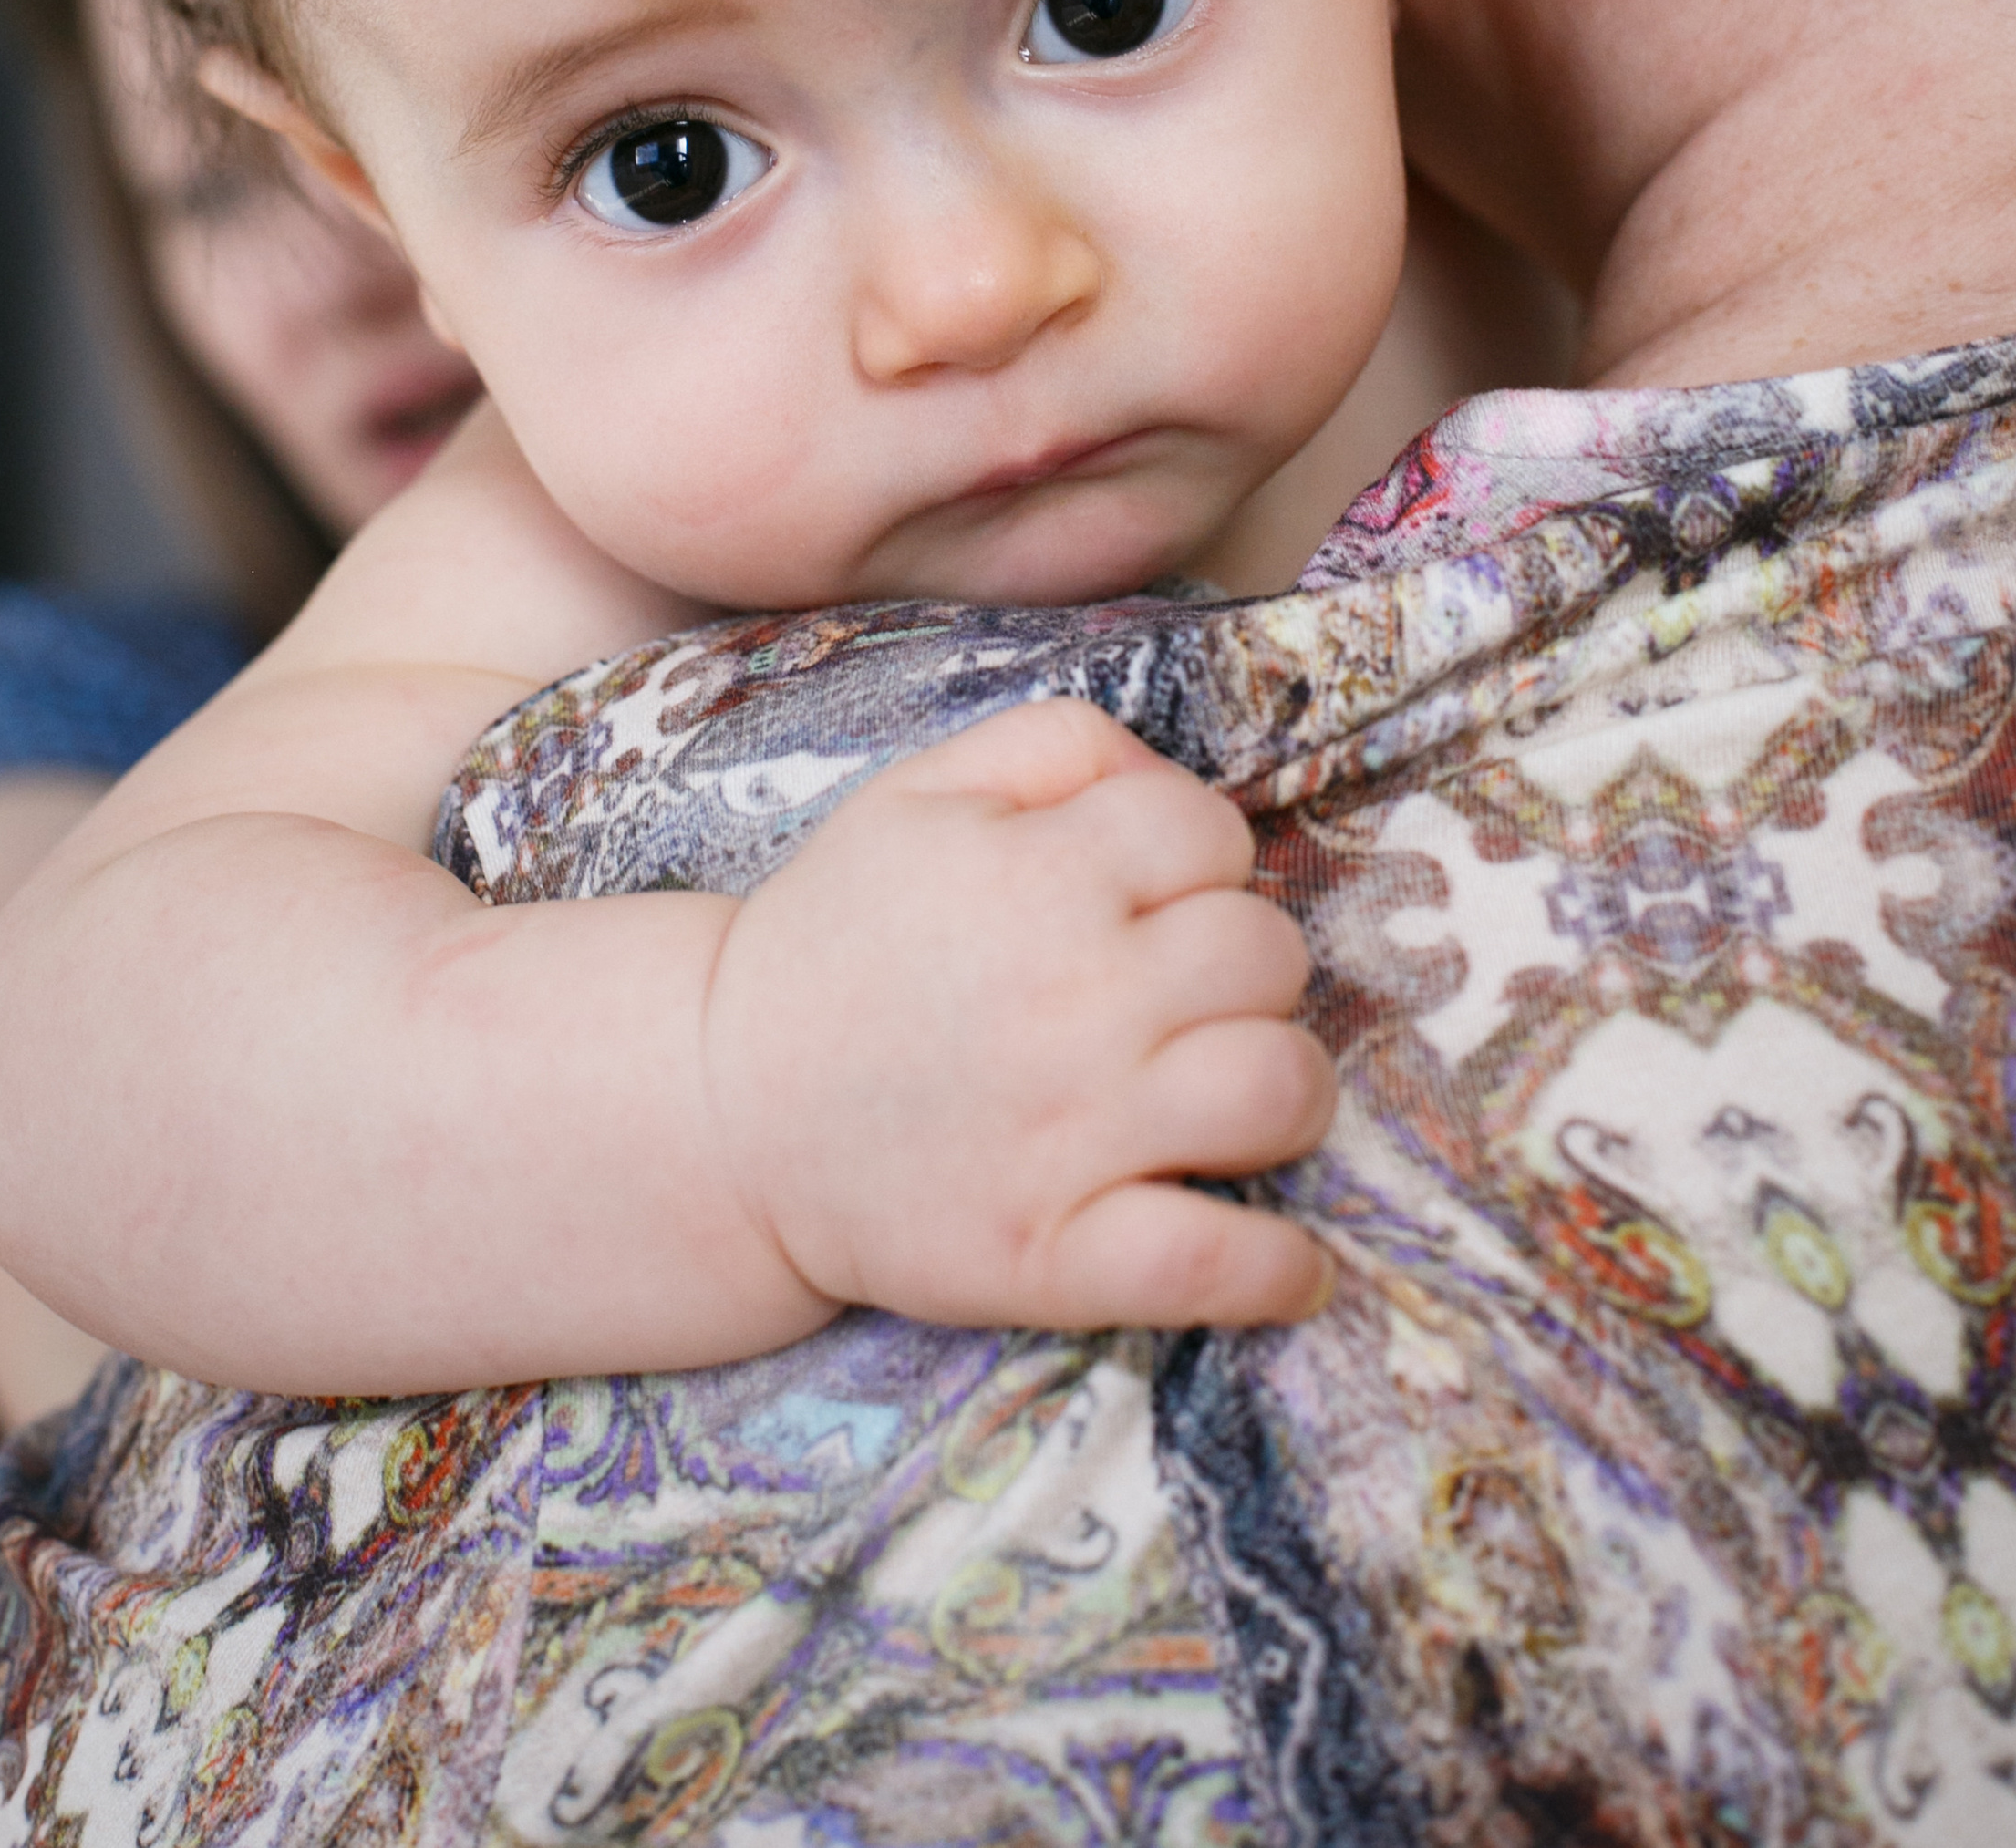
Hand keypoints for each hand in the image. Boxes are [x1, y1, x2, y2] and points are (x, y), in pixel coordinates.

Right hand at [700, 701, 1336, 1335]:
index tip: (1161, 901)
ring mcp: (1072, 1135)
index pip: (1216, 836)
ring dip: (1284, 1089)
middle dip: (1245, 966)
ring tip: (1237, 1098)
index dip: (1203, 861)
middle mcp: (1073, 997)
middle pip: (1269, 955)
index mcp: (1042, 873)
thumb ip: (1064, 744)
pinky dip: (1280, 1271)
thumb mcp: (925, 791)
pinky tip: (1292, 1266)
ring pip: (1279, 1088)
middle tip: (1189, 996)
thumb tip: (1176, 789)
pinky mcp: (1056, 1257)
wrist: (723, 1110)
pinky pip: (1220, 1263)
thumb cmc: (840, 939)